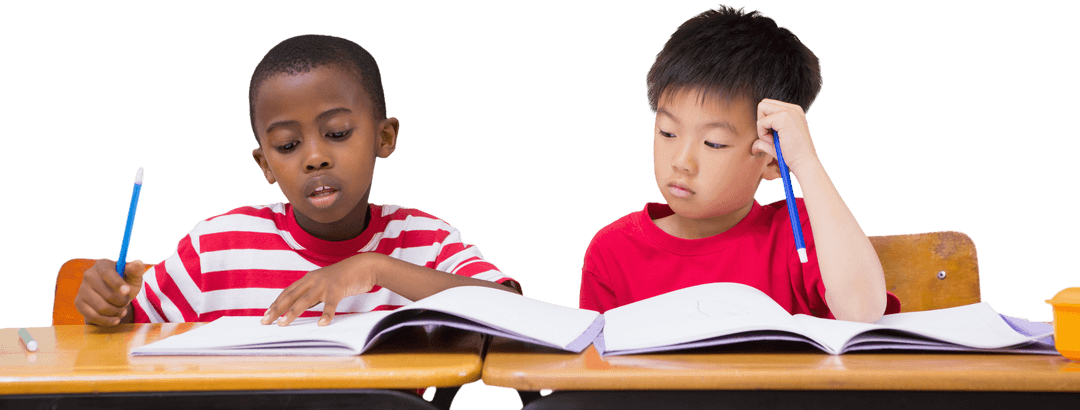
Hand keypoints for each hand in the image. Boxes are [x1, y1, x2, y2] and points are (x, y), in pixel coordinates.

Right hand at [74, 258, 146, 325]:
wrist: (113, 297)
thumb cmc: (125, 284)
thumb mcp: (133, 278)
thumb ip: (136, 271)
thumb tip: (138, 262)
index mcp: (102, 265)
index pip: (107, 274)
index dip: (118, 284)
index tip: (127, 291)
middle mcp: (89, 275)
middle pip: (107, 294)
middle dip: (122, 302)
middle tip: (127, 302)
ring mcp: (82, 289)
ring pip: (101, 307)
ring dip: (116, 312)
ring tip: (122, 311)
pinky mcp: (78, 302)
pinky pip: (92, 316)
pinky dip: (107, 320)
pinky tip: (115, 319)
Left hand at [261, 253, 379, 326]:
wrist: (363, 266)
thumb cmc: (343, 278)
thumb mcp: (324, 285)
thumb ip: (312, 294)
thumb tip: (300, 308)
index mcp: (308, 278)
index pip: (288, 292)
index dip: (276, 303)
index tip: (266, 314)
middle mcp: (313, 280)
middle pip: (291, 296)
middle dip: (277, 309)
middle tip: (266, 321)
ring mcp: (324, 284)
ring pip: (305, 300)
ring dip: (293, 312)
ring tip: (283, 323)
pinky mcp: (338, 288)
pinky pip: (330, 304)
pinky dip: (326, 314)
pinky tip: (321, 324)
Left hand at [753, 98, 820, 175]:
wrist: (804, 163)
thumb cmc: (792, 156)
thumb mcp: (776, 145)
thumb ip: (764, 141)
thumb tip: (753, 146)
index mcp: (794, 111)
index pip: (769, 106)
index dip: (765, 121)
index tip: (773, 136)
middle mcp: (793, 108)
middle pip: (764, 104)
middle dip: (761, 120)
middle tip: (770, 136)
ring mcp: (789, 111)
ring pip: (761, 108)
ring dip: (762, 127)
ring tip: (773, 140)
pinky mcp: (784, 117)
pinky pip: (761, 122)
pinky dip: (762, 134)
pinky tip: (773, 142)